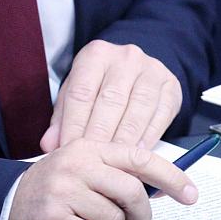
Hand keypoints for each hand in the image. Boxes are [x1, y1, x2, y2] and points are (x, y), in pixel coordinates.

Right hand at [9, 139, 197, 219]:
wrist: (13, 199)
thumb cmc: (58, 186)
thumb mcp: (86, 168)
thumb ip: (118, 172)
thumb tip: (162, 186)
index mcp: (88, 147)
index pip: (139, 157)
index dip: (170, 176)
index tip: (190, 193)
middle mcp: (76, 164)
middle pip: (131, 191)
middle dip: (141, 213)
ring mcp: (63, 191)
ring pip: (115, 217)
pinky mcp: (54, 216)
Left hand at [39, 40, 181, 153]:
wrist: (137, 69)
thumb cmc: (102, 84)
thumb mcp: (78, 91)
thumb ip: (63, 117)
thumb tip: (49, 144)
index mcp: (96, 54)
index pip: (82, 92)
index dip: (73, 125)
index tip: (67, 151)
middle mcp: (125, 58)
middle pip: (110, 101)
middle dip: (99, 136)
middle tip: (90, 163)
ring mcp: (151, 70)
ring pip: (137, 109)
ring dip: (125, 141)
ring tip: (113, 164)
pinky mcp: (171, 86)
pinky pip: (159, 115)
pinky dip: (148, 138)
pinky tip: (137, 155)